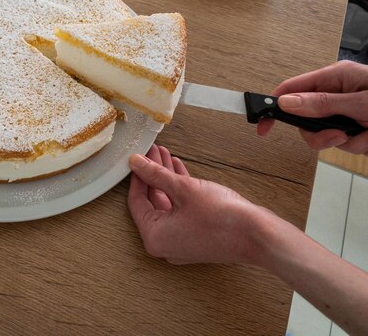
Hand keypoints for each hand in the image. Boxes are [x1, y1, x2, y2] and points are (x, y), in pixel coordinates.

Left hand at [127, 145, 266, 264]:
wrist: (258, 235)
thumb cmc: (221, 217)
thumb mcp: (183, 188)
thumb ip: (155, 174)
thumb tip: (136, 163)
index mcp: (155, 236)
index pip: (137, 201)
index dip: (137, 176)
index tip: (138, 159)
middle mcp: (165, 243)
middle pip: (152, 201)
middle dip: (153, 174)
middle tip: (152, 152)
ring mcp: (181, 240)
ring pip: (168, 203)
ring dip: (166, 178)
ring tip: (165, 154)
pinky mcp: (196, 234)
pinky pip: (181, 209)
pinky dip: (179, 190)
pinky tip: (179, 168)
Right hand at [258, 60, 367, 153]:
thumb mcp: (360, 101)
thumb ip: (323, 103)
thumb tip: (287, 103)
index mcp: (336, 77)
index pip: (293, 88)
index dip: (273, 105)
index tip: (262, 123)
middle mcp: (337, 93)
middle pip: (306, 118)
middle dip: (320, 133)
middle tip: (337, 136)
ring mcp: (345, 111)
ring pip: (323, 134)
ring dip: (344, 141)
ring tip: (365, 134)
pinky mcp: (354, 126)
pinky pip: (342, 142)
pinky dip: (357, 144)